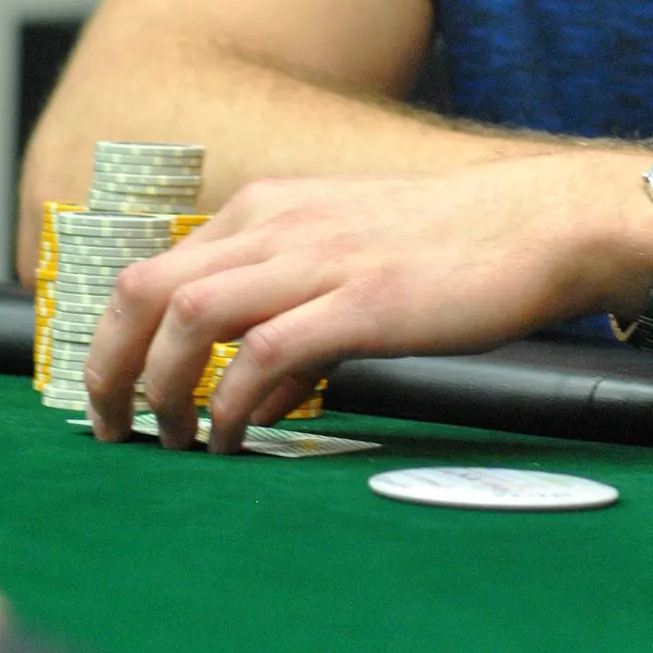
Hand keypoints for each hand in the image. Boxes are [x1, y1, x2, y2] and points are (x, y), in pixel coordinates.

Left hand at [85, 154, 652, 455]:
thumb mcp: (347, 255)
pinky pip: (265, 355)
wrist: (541, 222)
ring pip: (192, 316)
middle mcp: (280, 224)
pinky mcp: (364, 300)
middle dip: (111, 370)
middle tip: (115, 431)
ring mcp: (320, 258)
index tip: (114, 397)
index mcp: (270, 208)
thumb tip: (245, 395)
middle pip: (149, 291)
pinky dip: (235, 404)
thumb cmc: (451, 249)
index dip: (114, 341)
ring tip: (174, 444)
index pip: (154, 270)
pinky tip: (241, 438)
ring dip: (164, 390)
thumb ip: (287, 311)